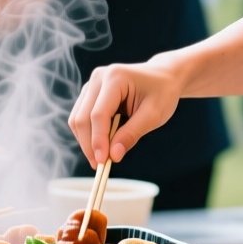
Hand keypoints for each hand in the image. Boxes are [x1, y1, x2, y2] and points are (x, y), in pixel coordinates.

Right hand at [68, 60, 185, 166]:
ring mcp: (92, 85)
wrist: (164, 76)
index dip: (98, 140)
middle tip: (100, 166)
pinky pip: (81, 118)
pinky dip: (89, 135)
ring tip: (103, 158)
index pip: (98, 114)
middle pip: (82, 118)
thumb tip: (113, 156)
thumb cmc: (163, 92)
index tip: (102, 162)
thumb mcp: (154, 115)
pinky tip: (102, 146)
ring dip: (87, 141)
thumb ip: (132, 134)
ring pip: (77, 119)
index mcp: (115, 77)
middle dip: (89, 144)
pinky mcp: (90, 94)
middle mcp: (99, 77)